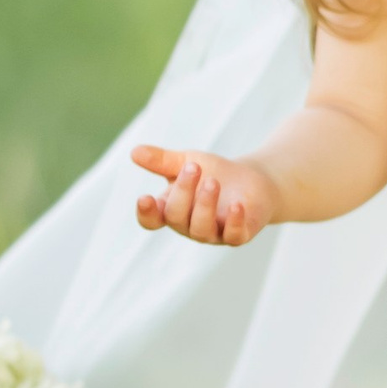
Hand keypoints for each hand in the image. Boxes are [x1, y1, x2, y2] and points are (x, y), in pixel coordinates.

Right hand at [132, 144, 277, 246]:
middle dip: (183, 192)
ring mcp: (213, 233)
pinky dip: (234, 222)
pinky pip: (234, 235)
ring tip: (212, 182)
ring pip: (201, 228)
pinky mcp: (239, 234)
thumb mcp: (186, 161)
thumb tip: (134, 152)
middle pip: (176, 217)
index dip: (146, 213)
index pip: (152, 220)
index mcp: (172, 210)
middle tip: (194, 167)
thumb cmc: (213, 173)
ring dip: (205, 205)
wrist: (252, 179)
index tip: (144, 198)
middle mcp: (189, 226)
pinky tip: (237, 205)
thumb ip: (162, 160)